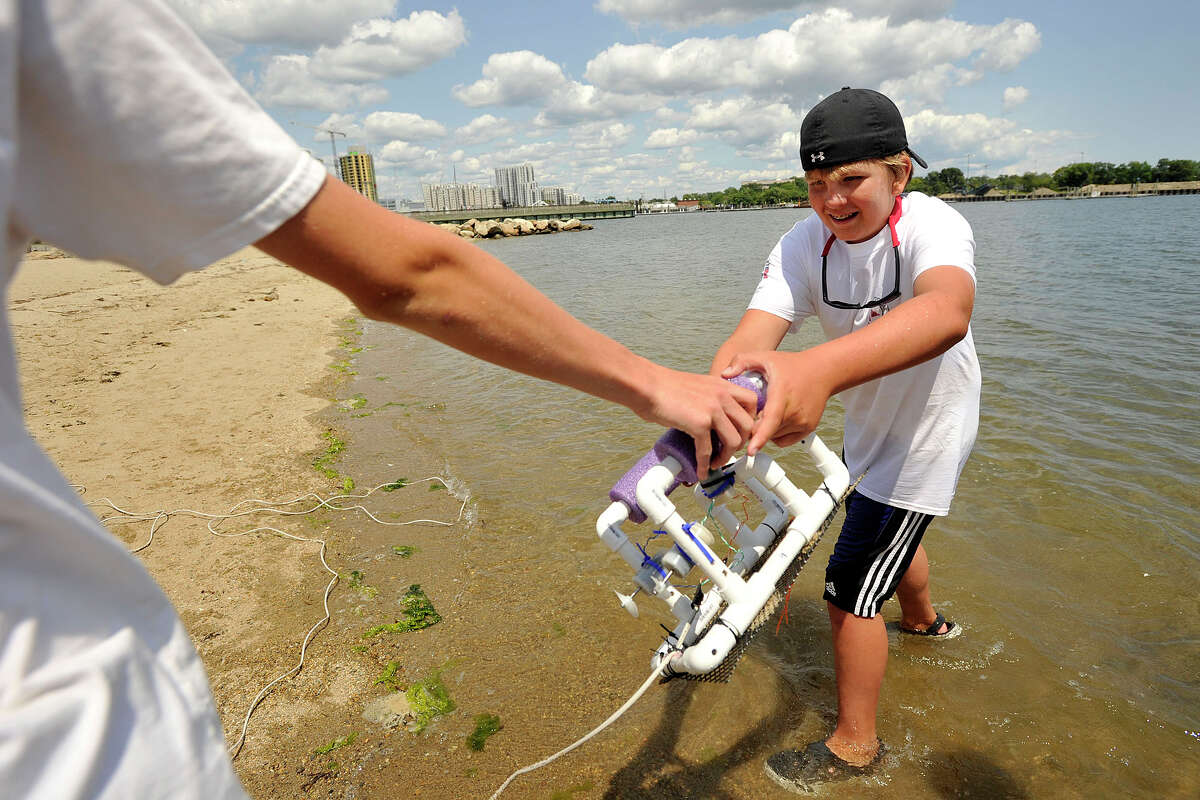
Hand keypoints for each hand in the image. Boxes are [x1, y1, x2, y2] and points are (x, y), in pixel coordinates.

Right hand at [640, 367, 757, 475]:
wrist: (645, 385)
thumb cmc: (662, 386)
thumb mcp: (696, 386)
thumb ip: (709, 398)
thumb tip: (710, 421)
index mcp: (722, 385)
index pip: (752, 402)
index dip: (750, 420)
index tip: (740, 433)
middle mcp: (722, 395)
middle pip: (747, 425)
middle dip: (741, 443)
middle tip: (729, 450)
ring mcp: (712, 410)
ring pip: (734, 441)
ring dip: (726, 456)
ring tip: (715, 462)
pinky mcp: (699, 424)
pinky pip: (708, 451)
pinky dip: (705, 465)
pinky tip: (701, 471)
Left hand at [722, 350, 832, 453]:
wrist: (821, 371)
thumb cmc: (792, 365)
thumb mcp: (764, 357)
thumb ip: (741, 361)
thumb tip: (724, 374)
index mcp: (782, 394)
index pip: (771, 420)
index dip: (760, 437)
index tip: (751, 450)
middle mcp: (794, 410)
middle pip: (767, 431)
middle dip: (754, 428)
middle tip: (749, 416)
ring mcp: (803, 421)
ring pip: (775, 436)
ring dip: (766, 431)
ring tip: (765, 413)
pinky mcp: (808, 428)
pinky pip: (785, 440)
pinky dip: (776, 434)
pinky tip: (775, 419)